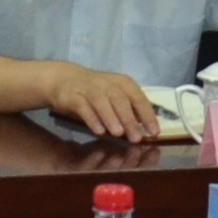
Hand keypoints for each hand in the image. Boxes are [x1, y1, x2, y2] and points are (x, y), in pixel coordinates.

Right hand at [45, 62, 164, 142]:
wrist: (64, 79)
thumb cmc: (97, 91)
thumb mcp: (115, 96)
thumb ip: (130, 109)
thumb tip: (147, 128)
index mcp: (122, 83)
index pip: (138, 97)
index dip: (147, 114)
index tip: (154, 132)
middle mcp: (106, 83)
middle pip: (120, 99)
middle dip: (129, 119)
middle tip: (136, 138)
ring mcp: (88, 88)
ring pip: (101, 102)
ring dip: (111, 117)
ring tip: (118, 134)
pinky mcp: (72, 96)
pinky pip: (82, 107)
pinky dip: (91, 118)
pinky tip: (98, 131)